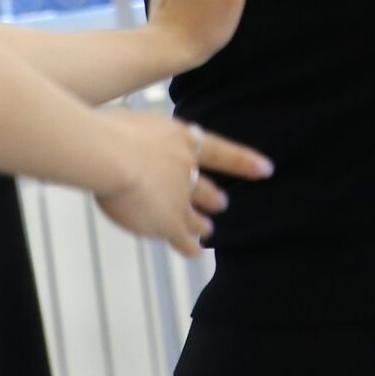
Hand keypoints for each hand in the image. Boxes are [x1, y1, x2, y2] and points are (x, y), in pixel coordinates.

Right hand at [93, 110, 272, 256]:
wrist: (108, 155)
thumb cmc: (107, 131)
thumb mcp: (131, 123)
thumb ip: (139, 138)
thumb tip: (126, 142)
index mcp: (182, 140)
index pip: (222, 152)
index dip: (245, 162)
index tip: (267, 169)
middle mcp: (188, 170)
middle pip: (208, 190)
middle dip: (214, 198)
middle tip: (221, 203)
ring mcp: (181, 199)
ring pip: (198, 218)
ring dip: (202, 225)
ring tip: (206, 231)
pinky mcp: (168, 223)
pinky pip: (184, 240)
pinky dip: (190, 246)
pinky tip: (194, 252)